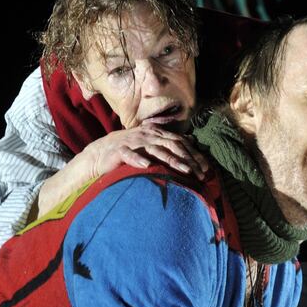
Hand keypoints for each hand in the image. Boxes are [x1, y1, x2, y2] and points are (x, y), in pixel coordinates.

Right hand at [83, 124, 208, 179]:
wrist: (100, 152)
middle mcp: (146, 135)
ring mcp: (133, 142)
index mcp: (155, 133)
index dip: (194, 154)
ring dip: (171, 160)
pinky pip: (129, 155)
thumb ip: (168, 143)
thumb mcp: (150, 145)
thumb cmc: (128, 150)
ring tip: (184, 170)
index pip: (179, 142)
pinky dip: (138, 160)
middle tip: (200, 173)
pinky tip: (147, 166)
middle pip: (171, 145)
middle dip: (188, 159)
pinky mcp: (119, 151)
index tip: (206, 168)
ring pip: (155, 150)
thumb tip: (190, 142)